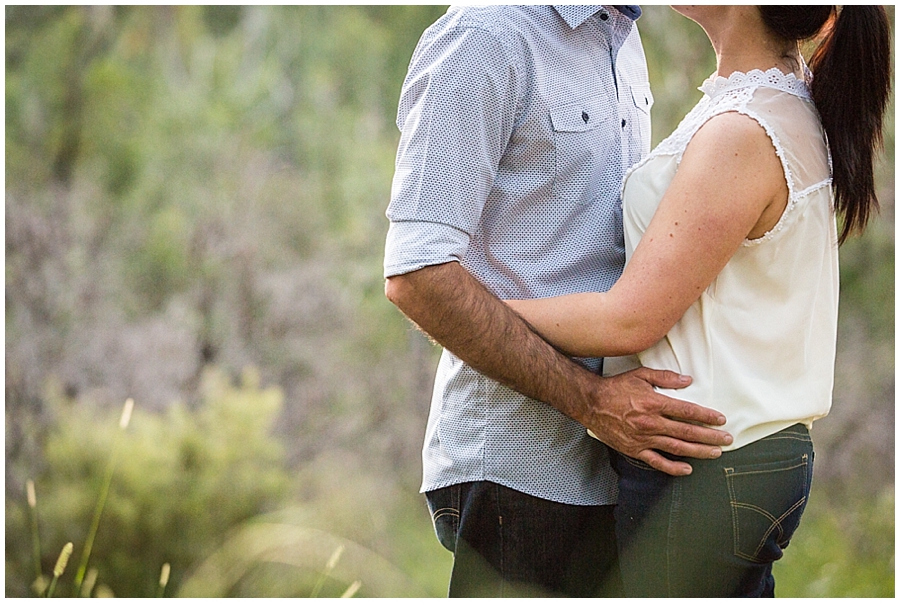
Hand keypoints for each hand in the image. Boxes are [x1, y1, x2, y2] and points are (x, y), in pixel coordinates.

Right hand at [585, 367, 732, 475]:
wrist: (590, 403)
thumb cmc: (615, 388)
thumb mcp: (640, 375)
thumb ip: (665, 378)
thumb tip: (688, 380)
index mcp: (654, 403)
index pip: (688, 411)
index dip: (707, 416)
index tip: (720, 420)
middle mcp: (651, 423)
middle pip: (687, 432)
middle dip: (710, 436)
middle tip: (727, 439)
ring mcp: (643, 439)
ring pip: (677, 448)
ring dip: (699, 451)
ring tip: (715, 453)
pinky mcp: (634, 450)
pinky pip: (657, 462)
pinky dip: (674, 467)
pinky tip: (687, 469)